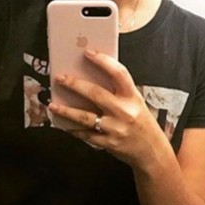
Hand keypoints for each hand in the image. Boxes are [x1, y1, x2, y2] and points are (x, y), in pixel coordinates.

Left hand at [48, 50, 167, 168]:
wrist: (152, 151)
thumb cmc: (141, 123)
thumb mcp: (135, 103)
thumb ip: (118, 92)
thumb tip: (90, 77)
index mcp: (132, 97)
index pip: (118, 74)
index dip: (103, 61)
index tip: (88, 53)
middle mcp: (124, 111)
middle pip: (96, 94)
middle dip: (75, 84)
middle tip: (60, 78)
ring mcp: (116, 128)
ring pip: (85, 117)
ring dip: (66, 111)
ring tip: (53, 105)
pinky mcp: (109, 143)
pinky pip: (86, 135)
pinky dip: (74, 129)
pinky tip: (64, 125)